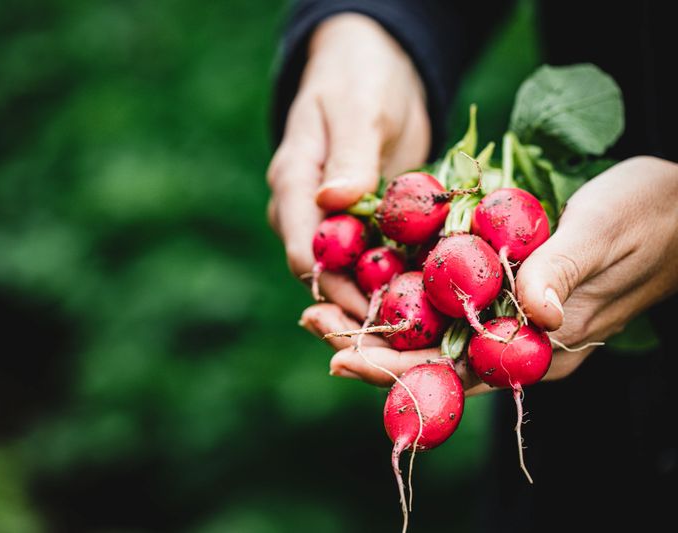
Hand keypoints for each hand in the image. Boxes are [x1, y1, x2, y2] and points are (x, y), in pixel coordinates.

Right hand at [267, 13, 430, 318]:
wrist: (374, 70)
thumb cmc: (361, 80)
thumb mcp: (359, 109)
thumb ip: (349, 156)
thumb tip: (333, 200)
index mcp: (295, 186)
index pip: (304, 250)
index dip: (334, 287)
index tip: (372, 311)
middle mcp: (307, 213)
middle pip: (325, 276)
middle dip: (358, 309)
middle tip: (402, 339)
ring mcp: (335, 223)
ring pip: (351, 277)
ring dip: (381, 304)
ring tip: (420, 332)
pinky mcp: (365, 225)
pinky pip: (378, 261)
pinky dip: (400, 281)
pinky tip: (431, 300)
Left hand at [301, 156, 677, 394]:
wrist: (676, 203)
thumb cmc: (649, 214)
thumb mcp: (606, 231)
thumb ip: (564, 272)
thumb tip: (532, 316)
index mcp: (540, 346)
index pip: (456, 370)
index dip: (396, 369)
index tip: (341, 358)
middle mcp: (517, 340)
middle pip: (430, 355)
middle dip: (368, 346)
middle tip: (310, 324)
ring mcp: (508, 314)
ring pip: (431, 329)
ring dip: (375, 321)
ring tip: (319, 308)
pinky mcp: (504, 285)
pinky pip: (446, 298)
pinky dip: (403, 293)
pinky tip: (367, 281)